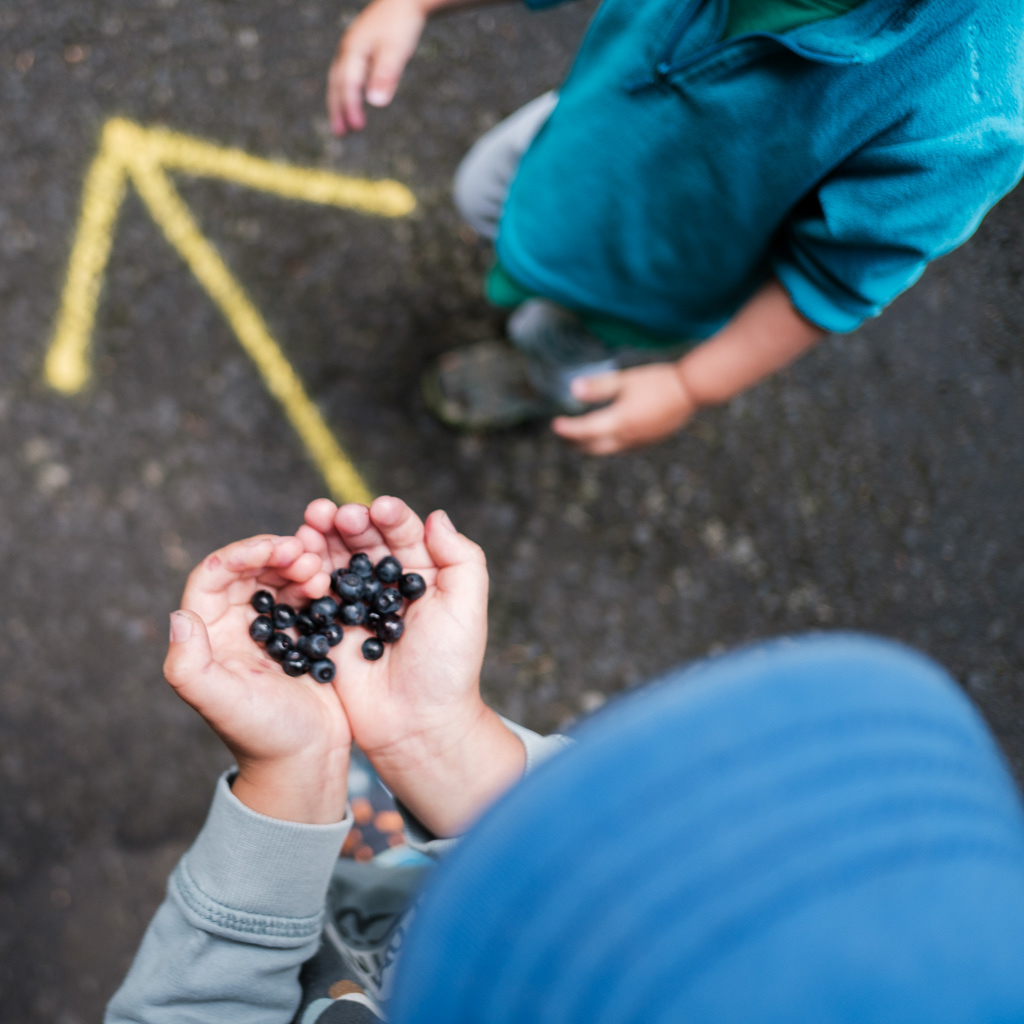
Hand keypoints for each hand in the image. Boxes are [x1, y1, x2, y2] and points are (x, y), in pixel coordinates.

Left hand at [163, 535, 350, 823]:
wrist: (307, 760)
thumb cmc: (260, 734)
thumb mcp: (219, 701)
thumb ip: (189, 662)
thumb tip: (178, 616)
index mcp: (209, 635)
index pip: (213, 577)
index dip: (239, 554)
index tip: (273, 547)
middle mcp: (236, 625)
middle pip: (249, 570)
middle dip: (275, 554)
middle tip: (304, 555)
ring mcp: (273, 628)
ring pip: (279, 576)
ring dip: (299, 564)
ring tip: (320, 572)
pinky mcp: (304, 633)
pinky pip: (307, 592)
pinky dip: (319, 580)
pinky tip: (332, 581)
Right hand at [297, 496, 524, 835]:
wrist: (417, 725)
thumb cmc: (448, 668)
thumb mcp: (467, 609)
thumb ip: (461, 559)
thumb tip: (437, 516)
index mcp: (422, 572)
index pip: (403, 531)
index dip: (390, 516)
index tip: (380, 508)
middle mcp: (386, 582)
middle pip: (363, 538)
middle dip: (349, 521)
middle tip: (338, 515)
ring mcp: (353, 604)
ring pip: (333, 558)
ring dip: (320, 537)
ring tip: (311, 524)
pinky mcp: (326, 627)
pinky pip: (310, 592)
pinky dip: (302, 572)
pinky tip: (297, 558)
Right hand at [327, 0, 427, 134]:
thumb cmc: (401, 24)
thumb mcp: (396, 51)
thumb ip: (386, 75)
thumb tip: (376, 103)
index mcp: (353, 50)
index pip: (348, 85)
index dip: (351, 107)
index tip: (358, 128)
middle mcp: (347, 50)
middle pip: (337, 84)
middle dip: (338, 109)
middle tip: (340, 134)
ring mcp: (351, 48)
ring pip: (340, 79)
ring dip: (339, 103)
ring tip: (342, 126)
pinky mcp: (359, 49)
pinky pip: (347, 74)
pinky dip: (347, 91)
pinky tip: (354, 101)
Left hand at [551, 362, 696, 454]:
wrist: (691, 392)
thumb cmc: (658, 381)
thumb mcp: (625, 380)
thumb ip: (598, 386)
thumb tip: (573, 390)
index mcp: (620, 422)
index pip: (585, 430)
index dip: (568, 429)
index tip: (555, 425)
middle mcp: (627, 438)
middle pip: (593, 448)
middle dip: (575, 444)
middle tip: (562, 436)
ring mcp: (639, 443)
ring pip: (607, 452)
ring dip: (590, 447)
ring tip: (578, 439)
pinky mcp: (647, 443)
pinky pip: (620, 450)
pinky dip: (606, 446)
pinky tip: (604, 437)